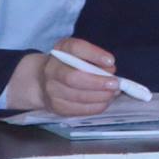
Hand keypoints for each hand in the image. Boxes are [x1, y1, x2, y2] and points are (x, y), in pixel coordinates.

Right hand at [5, 38, 120, 116]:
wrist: (43, 81)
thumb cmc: (69, 64)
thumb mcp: (79, 53)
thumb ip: (95, 58)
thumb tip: (110, 70)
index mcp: (61, 50)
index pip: (75, 48)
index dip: (94, 54)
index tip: (111, 61)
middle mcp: (52, 69)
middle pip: (74, 77)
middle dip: (98, 82)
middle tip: (116, 84)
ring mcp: (52, 90)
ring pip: (78, 96)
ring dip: (101, 96)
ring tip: (113, 93)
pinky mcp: (57, 107)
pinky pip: (80, 109)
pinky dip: (96, 106)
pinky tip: (105, 101)